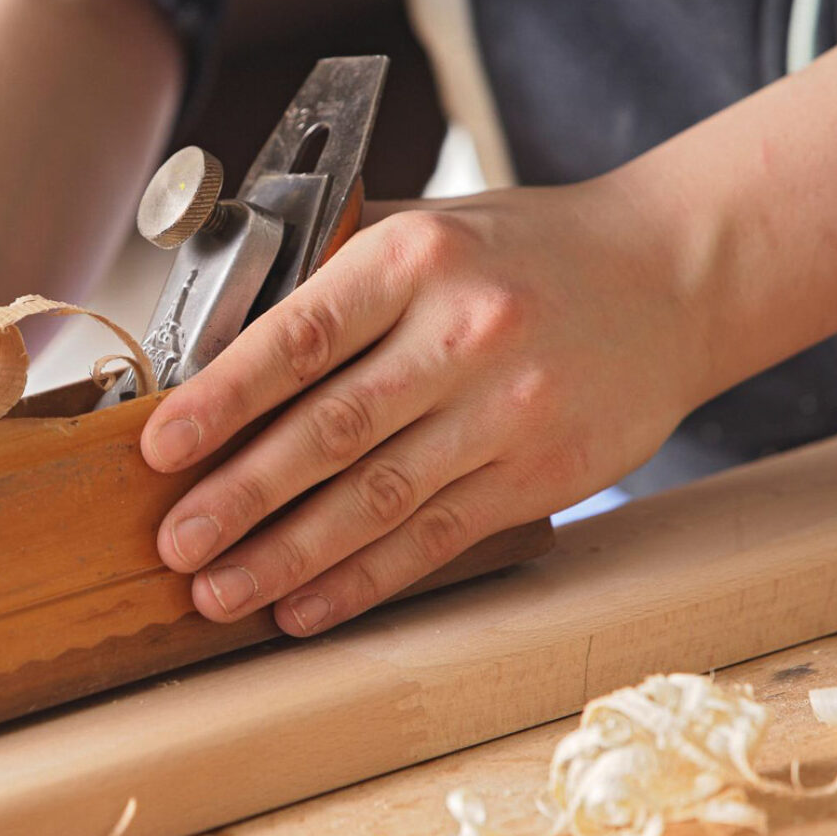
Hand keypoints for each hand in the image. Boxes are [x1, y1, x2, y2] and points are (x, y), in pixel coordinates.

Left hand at [141, 178, 706, 635]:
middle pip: (331, 430)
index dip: (224, 400)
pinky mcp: (542, 475)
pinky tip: (305, 606)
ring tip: (219, 593)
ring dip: (288, 556)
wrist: (674, 275)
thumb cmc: (523, 253)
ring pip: (378, 499)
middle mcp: (463, 333)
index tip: (162, 448)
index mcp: (415, 259)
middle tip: (175, 545)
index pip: (301, 337)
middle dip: (240, 497)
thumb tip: (218, 348)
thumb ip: (333, 276)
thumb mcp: (429, 229)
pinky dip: (363, 580)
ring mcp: (508, 410)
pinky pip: (435, 538)